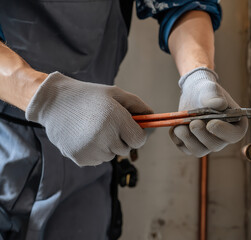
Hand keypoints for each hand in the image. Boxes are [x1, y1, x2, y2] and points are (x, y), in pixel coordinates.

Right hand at [26, 72, 152, 165]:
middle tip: (108, 125)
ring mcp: (92, 150)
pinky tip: (85, 136)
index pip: (139, 140)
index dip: (137, 134)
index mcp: (115, 119)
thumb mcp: (115, 93)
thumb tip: (154, 117)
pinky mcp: (81, 159)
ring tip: (94, 129)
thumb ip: (137, 105)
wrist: (53, 103)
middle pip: (126, 149)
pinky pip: (98, 159)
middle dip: (122, 139)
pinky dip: (96, 151)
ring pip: (112, 155)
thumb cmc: (88, 96)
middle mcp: (105, 137)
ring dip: (109, 145)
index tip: (131, 128)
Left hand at [169, 67, 247, 156]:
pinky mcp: (193, 145)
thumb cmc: (207, 92)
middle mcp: (222, 138)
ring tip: (180, 126)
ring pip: (199, 151)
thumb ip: (214, 96)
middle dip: (202, 135)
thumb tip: (219, 104)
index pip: (234, 135)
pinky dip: (178, 138)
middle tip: (194, 122)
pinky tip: (176, 126)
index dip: (224, 132)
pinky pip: (185, 148)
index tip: (211, 123)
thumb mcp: (210, 89)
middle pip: (215, 145)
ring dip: (188, 139)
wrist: (195, 95)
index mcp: (235, 125)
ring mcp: (207, 144)